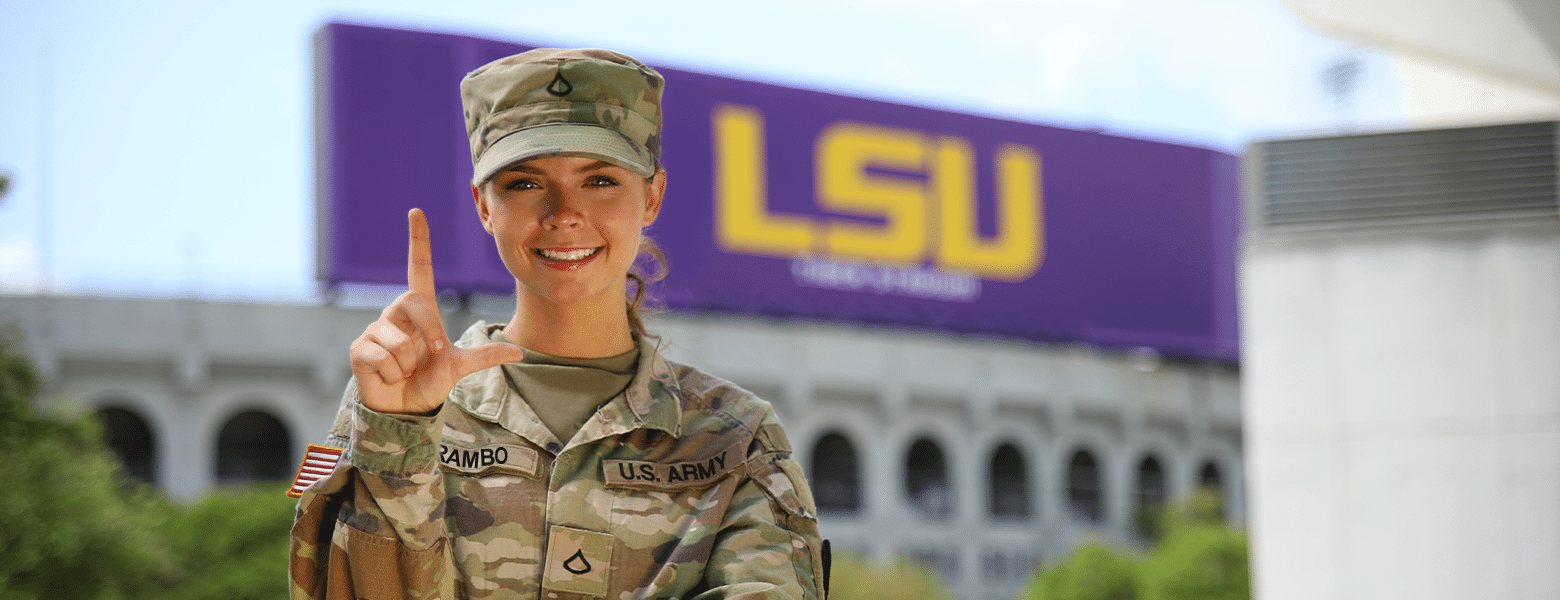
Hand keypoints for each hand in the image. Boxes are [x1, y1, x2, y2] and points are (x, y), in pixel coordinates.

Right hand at [348, 208, 525, 414]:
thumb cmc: (429, 380)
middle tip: (432, 353)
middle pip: (412, 301)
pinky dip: (392, 373)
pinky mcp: (359, 349)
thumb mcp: (459, 366)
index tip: (417, 212)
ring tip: (404, 371)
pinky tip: (388, 377)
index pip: (419, 268)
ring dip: (409, 363)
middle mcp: (395, 314)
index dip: (419, 241)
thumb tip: (519, 351)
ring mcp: (375, 330)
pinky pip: (381, 356)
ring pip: (397, 339)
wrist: (406, 409)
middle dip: (429, 329)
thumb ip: (485, 356)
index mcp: (421, 312)